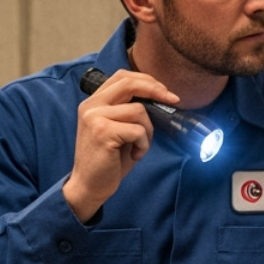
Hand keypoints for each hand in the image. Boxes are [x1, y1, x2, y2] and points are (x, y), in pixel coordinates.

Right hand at [62, 69, 176, 222]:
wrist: (89, 185)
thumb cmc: (108, 159)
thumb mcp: (117, 128)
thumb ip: (128, 110)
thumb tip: (160, 97)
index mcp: (94, 102)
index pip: (122, 77)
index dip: (147, 80)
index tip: (165, 92)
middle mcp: (91, 106)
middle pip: (130, 83)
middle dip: (156, 90)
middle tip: (173, 101)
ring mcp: (95, 118)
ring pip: (138, 110)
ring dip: (148, 131)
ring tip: (139, 146)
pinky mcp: (103, 132)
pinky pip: (138, 130)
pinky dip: (143, 144)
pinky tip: (135, 155)